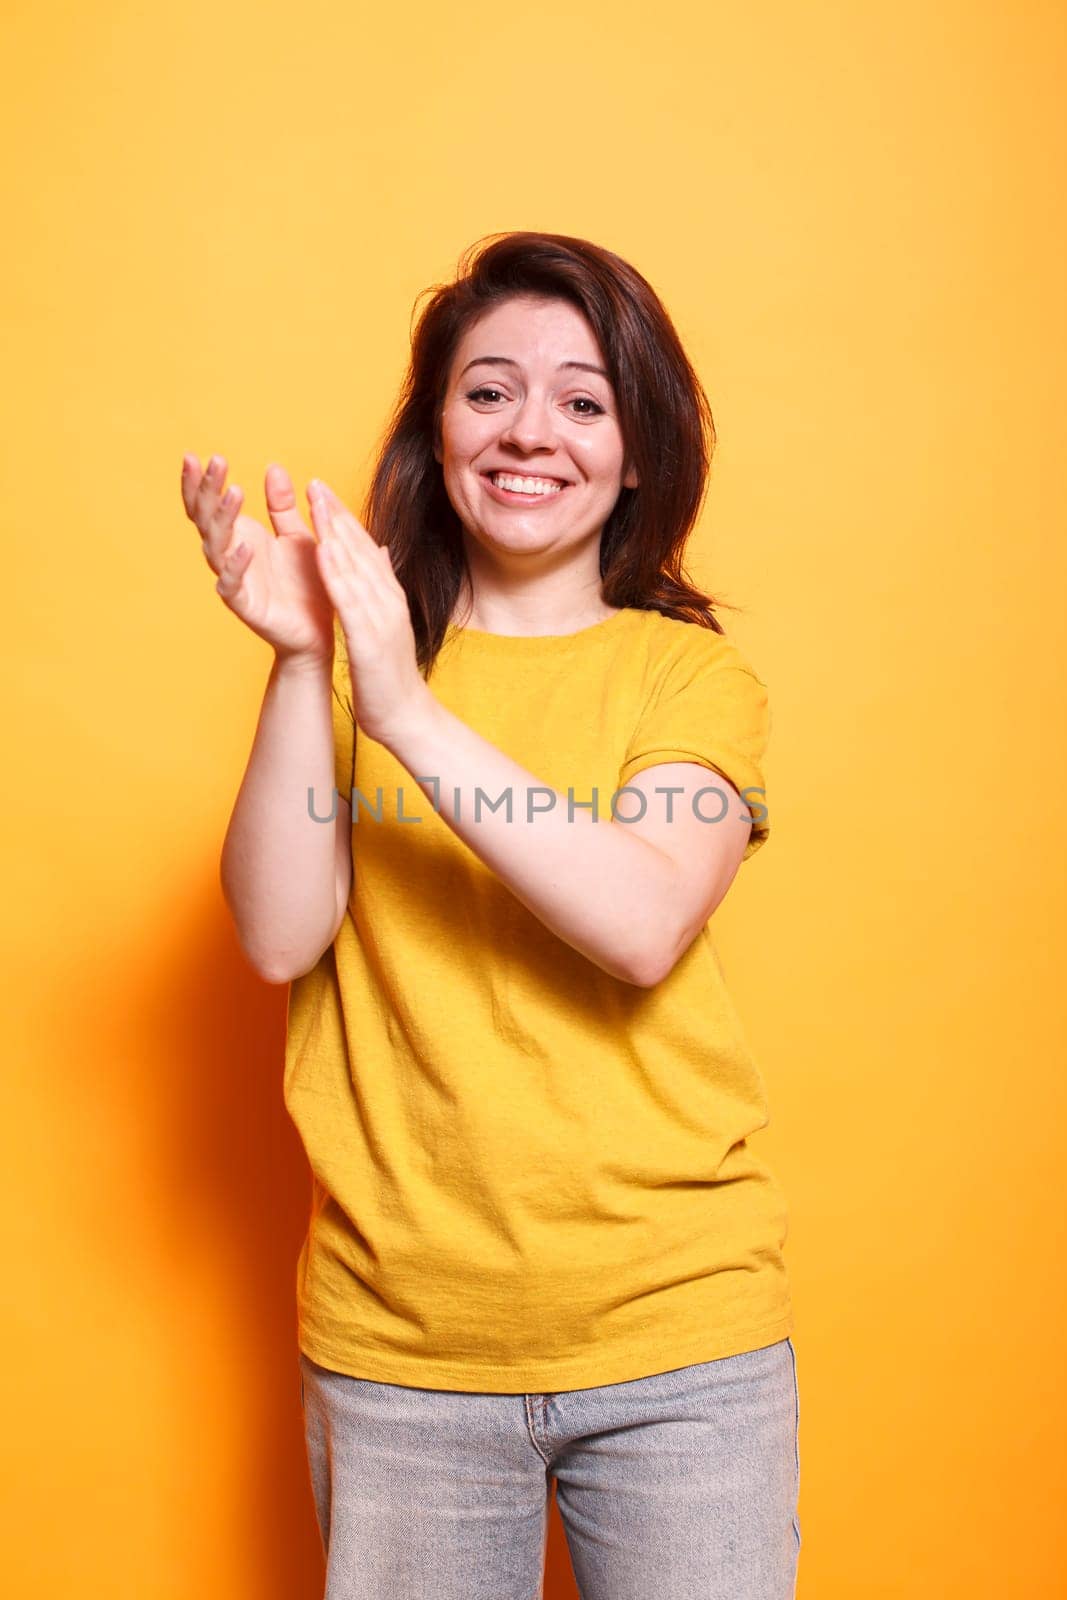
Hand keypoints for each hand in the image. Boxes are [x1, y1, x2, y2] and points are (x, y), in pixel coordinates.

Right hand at [181, 453, 335, 663]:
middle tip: (215, 461)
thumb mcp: (297, 535)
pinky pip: (232, 584)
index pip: (210, 505)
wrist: (317, 631)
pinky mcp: (245, 605)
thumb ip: (282, 505)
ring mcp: (235, 580)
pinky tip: (244, 547)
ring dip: (223, 519)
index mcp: (240, 536)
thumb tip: (273, 467)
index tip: (198, 454)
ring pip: (216, 546)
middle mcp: (230, 555)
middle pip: (207, 518)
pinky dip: (236, 565)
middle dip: (208, 489)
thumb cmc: (304, 583)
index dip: (202, 482)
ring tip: (234, 494)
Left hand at [308, 479, 432, 745]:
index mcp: (388, 596)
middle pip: (359, 549)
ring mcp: (380, 617)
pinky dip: (334, 572)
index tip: (321, 491)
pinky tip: (319, 550)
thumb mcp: (385, 625)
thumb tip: (382, 552)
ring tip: (314, 503)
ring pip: (354, 566)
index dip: (342, 518)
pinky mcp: (369, 638)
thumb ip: (381, 588)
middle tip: (313, 482)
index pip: (363, 549)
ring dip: (334, 532)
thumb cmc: (389, 676)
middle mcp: (387, 599)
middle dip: (335, 514)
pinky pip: (348, 599)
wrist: (405, 716)